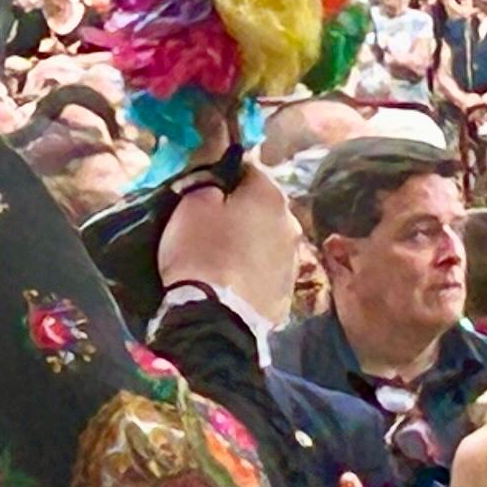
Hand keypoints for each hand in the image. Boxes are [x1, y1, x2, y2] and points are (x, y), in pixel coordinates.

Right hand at [156, 158, 304, 327]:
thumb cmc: (201, 252)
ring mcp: (293, 260)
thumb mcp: (193, 204)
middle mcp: (291, 224)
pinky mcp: (287, 292)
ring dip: (252, 241)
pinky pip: (268, 270)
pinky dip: (255, 270)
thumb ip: (210, 180)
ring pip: (269, 239)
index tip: (206, 188)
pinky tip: (235, 279)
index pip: (250, 168)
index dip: (225, 175)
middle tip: (213, 224)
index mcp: (271, 196)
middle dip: (243, 210)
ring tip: (224, 255)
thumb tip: (220, 173)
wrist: (214, 318)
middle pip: (264, 206)